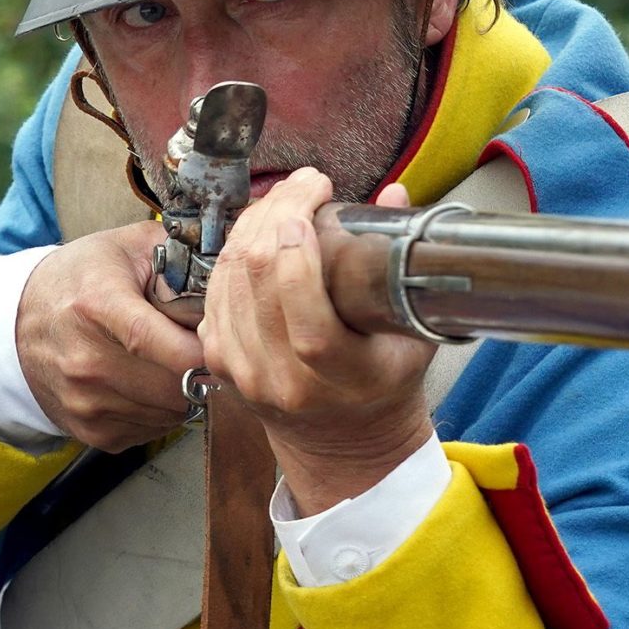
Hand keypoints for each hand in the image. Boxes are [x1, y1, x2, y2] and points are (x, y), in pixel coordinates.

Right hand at [14, 220, 204, 450]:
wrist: (17, 322)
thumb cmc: (82, 279)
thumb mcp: (127, 247)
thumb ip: (182, 253)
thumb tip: (233, 272)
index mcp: (97, 305)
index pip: (166, 346)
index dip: (205, 351)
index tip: (222, 342)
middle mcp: (85, 360)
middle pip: (176, 387)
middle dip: (199, 371)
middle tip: (198, 348)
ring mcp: (85, 400)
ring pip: (170, 413)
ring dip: (182, 393)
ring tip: (168, 363)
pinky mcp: (89, 430)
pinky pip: (151, 431)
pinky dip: (160, 411)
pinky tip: (145, 382)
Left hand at [199, 170, 435, 513]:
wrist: (340, 443)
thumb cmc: (383, 384)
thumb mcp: (414, 338)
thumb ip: (404, 268)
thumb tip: (393, 197)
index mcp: (341, 381)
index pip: (307, 319)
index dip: (299, 256)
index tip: (314, 204)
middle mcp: (284, 381)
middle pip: (260, 283)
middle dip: (276, 216)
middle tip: (301, 185)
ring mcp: (244, 373)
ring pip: (230, 280)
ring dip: (252, 226)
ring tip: (282, 199)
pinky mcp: (219, 361)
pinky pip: (215, 292)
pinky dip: (232, 252)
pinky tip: (256, 230)